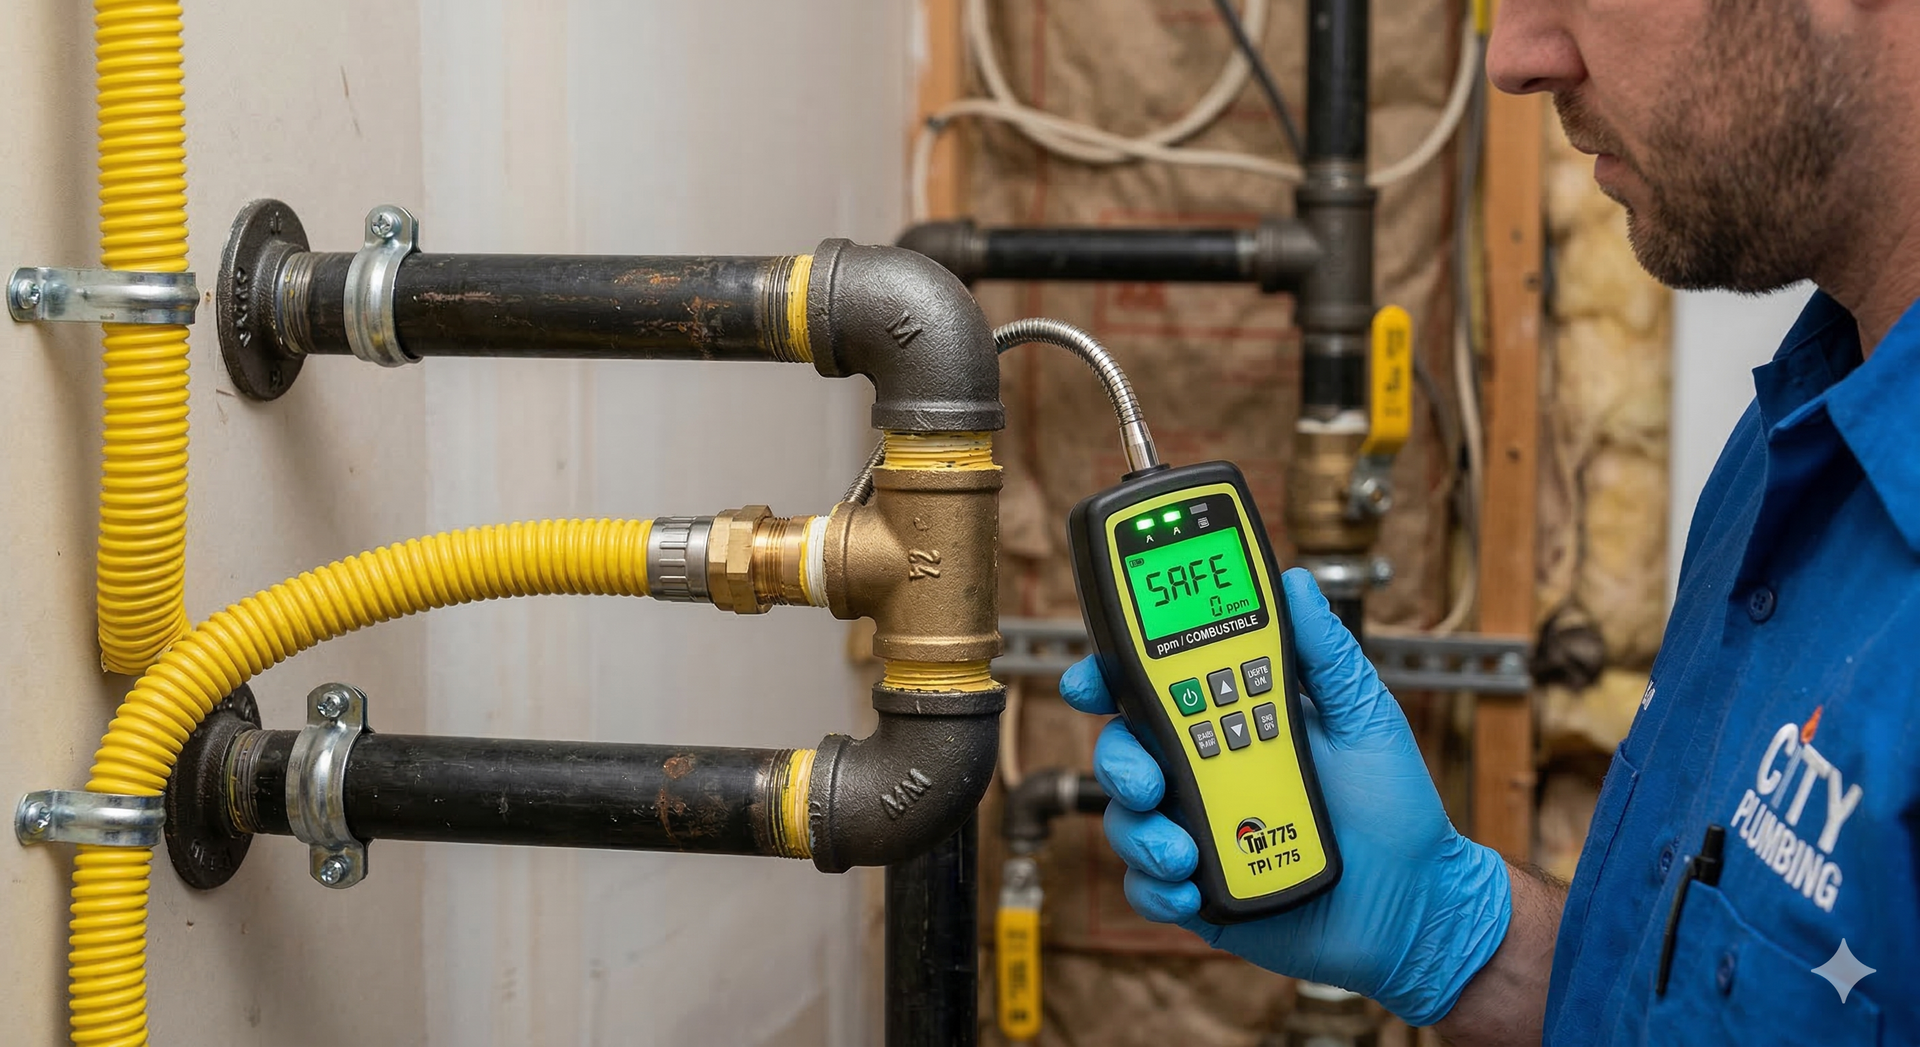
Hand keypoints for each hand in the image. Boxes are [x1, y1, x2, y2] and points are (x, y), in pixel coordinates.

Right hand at [1059, 568, 1512, 1026]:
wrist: (1414, 908)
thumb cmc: (1395, 813)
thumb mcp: (1365, 719)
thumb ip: (1325, 654)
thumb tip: (1295, 585)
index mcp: (1234, 720)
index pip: (1155, 687)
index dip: (1110, 677)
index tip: (1092, 680)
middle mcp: (1204, 771)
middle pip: (1124, 749)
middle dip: (1120, 761)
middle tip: (1151, 782)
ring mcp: (1197, 829)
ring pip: (1126, 818)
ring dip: (1143, 833)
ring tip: (1185, 852)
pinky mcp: (1196, 890)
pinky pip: (1145, 886)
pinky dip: (1156, 887)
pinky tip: (1191, 888)